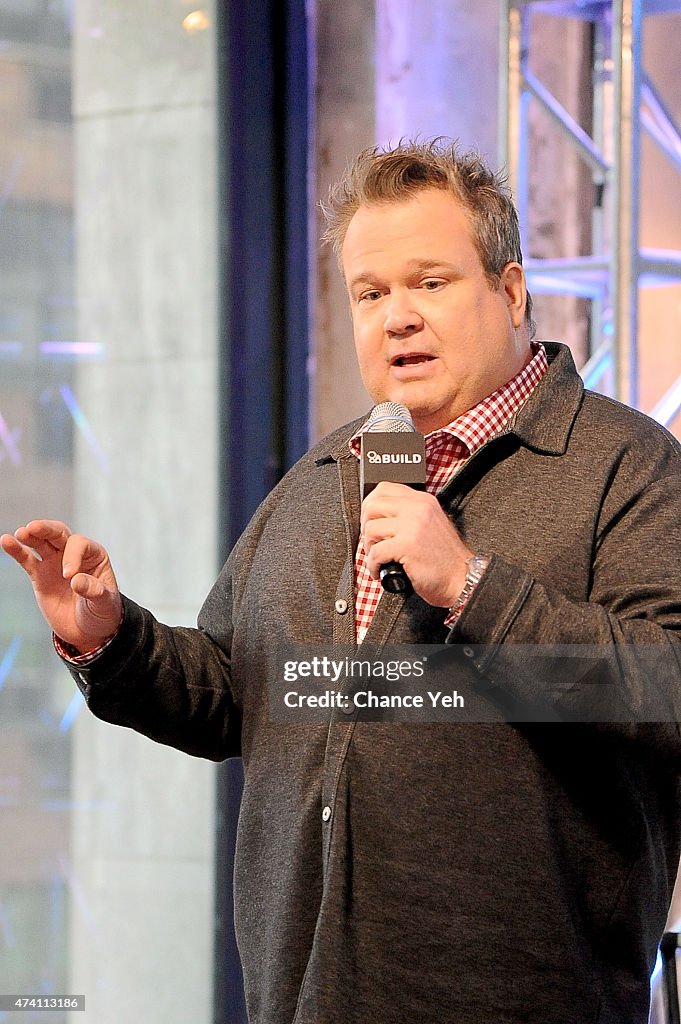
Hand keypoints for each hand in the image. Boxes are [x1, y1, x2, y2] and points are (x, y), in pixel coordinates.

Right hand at [0, 520, 122, 653]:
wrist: (88, 630)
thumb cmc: (102, 612)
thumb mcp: (105, 602)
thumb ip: (93, 590)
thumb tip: (76, 581)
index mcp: (94, 556)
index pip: (79, 544)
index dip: (72, 556)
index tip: (69, 576)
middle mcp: (74, 555)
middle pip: (59, 534)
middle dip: (47, 530)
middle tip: (34, 528)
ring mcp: (55, 563)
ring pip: (41, 543)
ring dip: (31, 536)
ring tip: (21, 533)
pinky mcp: (40, 575)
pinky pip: (27, 560)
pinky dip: (17, 551)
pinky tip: (7, 541)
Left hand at [360, 483, 473, 607]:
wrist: (462, 578)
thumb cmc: (447, 559)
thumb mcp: (431, 524)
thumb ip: (410, 515)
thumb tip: (381, 518)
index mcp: (423, 501)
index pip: (384, 489)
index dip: (370, 505)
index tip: (370, 520)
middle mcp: (418, 508)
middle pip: (372, 505)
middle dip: (365, 525)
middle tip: (371, 540)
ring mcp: (412, 525)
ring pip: (371, 528)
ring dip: (368, 547)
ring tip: (377, 557)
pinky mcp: (407, 545)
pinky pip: (376, 552)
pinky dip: (372, 565)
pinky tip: (379, 571)